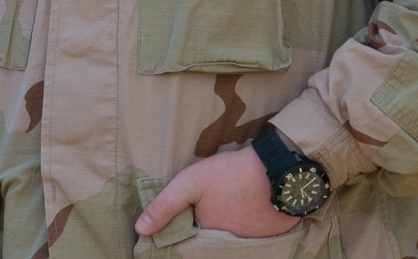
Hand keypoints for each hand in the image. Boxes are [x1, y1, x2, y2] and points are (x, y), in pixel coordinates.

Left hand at [136, 144, 293, 240]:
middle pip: (206, 243)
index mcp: (206, 238)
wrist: (277, 170)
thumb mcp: (191, 182)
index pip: (186, 244)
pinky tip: (239, 210)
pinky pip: (245, 238)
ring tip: (222, 208)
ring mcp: (247, 244)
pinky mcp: (265, 238)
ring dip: (220, 229)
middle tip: (205, 208)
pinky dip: (240, 226)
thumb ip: (165, 205)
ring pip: (225, 240)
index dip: (179, 234)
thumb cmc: (230, 175)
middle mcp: (227, 247)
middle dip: (200, 232)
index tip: (177, 222)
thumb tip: (140, 230)